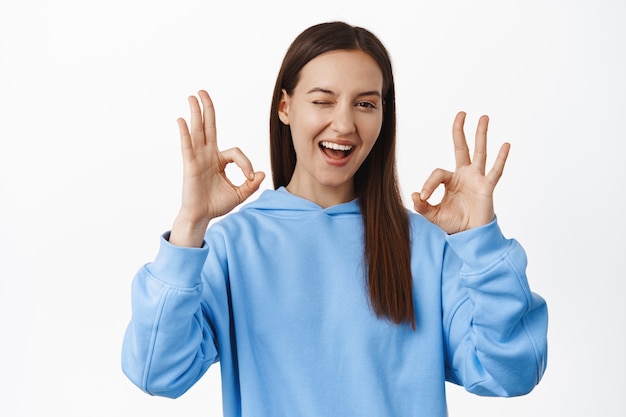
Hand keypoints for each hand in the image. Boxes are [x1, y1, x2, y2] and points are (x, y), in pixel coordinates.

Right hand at [170, 90, 264, 246]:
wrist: (202, 216)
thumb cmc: (217, 204)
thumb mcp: (240, 194)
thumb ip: (251, 184)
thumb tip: (260, 174)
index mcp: (219, 160)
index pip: (236, 152)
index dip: (246, 163)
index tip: (250, 176)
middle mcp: (207, 155)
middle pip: (208, 127)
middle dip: (207, 109)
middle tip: (202, 92)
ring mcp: (198, 158)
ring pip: (198, 131)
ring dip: (196, 113)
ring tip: (192, 96)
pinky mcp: (190, 165)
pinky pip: (187, 146)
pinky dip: (185, 133)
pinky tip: (182, 120)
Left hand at [412, 111, 509, 233]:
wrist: (470, 235)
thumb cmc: (453, 223)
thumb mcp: (433, 215)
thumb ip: (422, 207)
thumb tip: (415, 195)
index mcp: (451, 180)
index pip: (438, 173)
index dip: (429, 184)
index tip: (424, 197)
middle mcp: (464, 175)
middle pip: (462, 148)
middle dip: (460, 131)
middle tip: (461, 113)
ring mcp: (477, 179)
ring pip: (479, 153)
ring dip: (481, 135)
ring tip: (483, 117)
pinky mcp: (487, 187)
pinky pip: (495, 171)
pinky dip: (501, 158)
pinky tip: (505, 144)